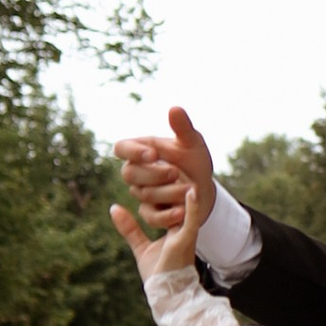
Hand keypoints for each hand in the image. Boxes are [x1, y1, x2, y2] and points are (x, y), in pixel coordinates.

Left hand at [109, 162, 205, 291]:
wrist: (167, 294)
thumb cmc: (157, 273)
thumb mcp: (140, 246)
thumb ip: (129, 228)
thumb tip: (114, 207)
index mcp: (174, 226)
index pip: (171, 199)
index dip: (165, 182)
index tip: (158, 165)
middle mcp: (182, 225)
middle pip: (179, 196)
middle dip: (175, 178)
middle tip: (169, 157)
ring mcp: (186, 231)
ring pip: (187, 203)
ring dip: (185, 185)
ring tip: (181, 166)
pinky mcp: (186, 239)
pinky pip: (190, 219)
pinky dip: (191, 205)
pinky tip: (192, 190)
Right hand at [114, 106, 216, 237]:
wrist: (204, 190)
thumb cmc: (194, 162)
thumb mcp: (193, 144)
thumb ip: (183, 128)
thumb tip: (174, 108)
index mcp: (141, 150)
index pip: (121, 148)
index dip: (133, 152)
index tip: (153, 154)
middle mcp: (136, 172)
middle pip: (129, 174)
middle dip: (154, 174)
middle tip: (175, 172)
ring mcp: (141, 193)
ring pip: (143, 194)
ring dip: (168, 192)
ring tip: (190, 188)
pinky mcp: (149, 213)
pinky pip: (151, 216)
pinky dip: (168, 215)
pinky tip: (182, 211)